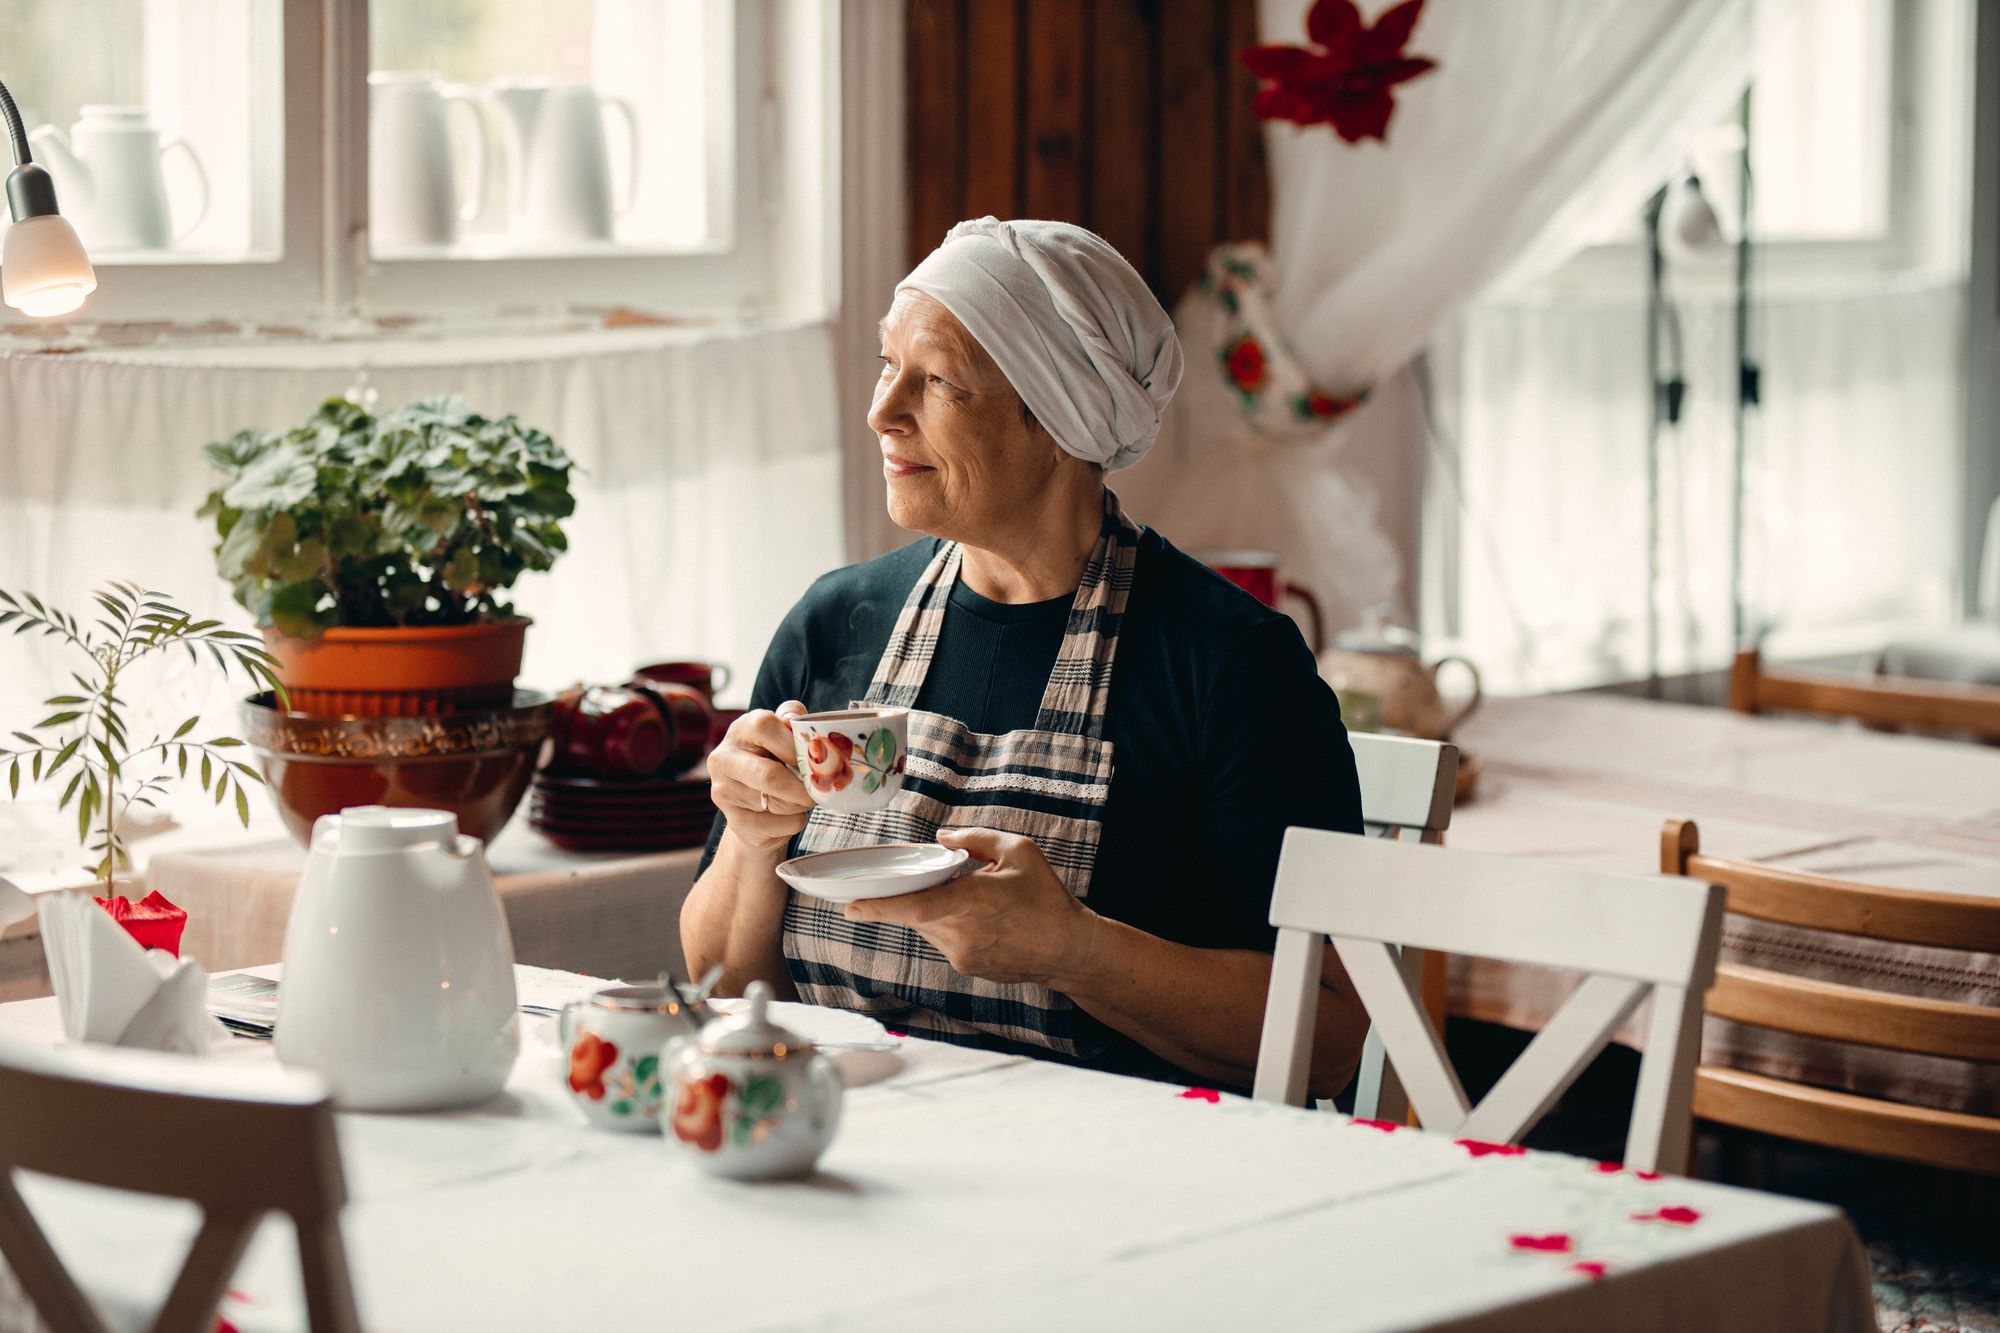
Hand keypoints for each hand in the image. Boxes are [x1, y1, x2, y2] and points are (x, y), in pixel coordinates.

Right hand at [707, 701, 814, 855]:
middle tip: (820, 789)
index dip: (792, 742)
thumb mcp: (783, 736)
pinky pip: (779, 824)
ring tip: (803, 798)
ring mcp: (725, 792)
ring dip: (801, 804)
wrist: (754, 806)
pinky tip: (789, 814)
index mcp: (740, 731)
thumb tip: (808, 725)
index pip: (764, 726)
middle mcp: (724, 759)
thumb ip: (794, 722)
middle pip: (769, 775)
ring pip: (777, 803)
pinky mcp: (736, 822)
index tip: (810, 756)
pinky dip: (794, 821)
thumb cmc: (775, 762)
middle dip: (803, 786)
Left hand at [843, 828, 1100, 987]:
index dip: (877, 907)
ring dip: (939, 910)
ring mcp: (962, 956)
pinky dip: (954, 926)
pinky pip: (946, 941)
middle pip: (918, 912)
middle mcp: (959, 933)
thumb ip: (974, 838)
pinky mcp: (968, 968)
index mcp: (969, 902)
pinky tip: (988, 921)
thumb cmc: (1047, 897)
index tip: (850, 907)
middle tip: (948, 882)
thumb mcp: (1019, 851)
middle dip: (920, 894)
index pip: (912, 907)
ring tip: (981, 902)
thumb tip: (943, 837)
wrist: (1071, 949)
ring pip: (930, 927)